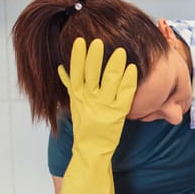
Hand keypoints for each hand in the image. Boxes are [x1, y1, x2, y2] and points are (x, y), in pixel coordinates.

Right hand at [57, 37, 137, 193]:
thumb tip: (61, 69)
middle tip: (99, 41)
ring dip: (114, 66)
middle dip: (95, 57)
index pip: (75, 73)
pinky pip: (124, 96)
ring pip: (108, 83)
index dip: (77, 57)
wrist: (90, 152)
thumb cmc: (85, 127)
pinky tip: (133, 70)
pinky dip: (128, 82)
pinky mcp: (116, 116)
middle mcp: (88, 101)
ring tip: (120, 51)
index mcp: (77, 97)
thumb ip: (70, 86)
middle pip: (91, 75)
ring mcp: (102, 108)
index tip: (79, 41)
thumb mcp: (74, 105)